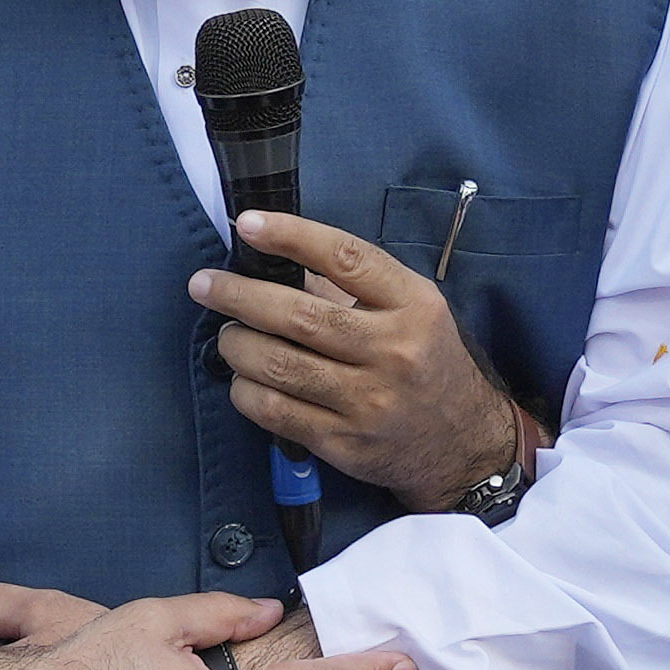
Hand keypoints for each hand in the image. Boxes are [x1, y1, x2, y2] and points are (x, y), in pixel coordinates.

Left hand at [193, 208, 525, 507]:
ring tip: (228, 335)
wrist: (464, 444)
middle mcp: (393, 353)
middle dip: (239, 296)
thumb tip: (279, 260)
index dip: (290, 236)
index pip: (346, 259)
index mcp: (413, 307)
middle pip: (300, 316)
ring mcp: (368, 403)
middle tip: (205, 285)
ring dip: (237, 345)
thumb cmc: (428, 362)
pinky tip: (242, 379)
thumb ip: (356, 286)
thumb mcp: (414, 310)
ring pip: (278, 366)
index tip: (247, 225)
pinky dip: (246, 391)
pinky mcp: (344, 444)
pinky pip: (276, 413)